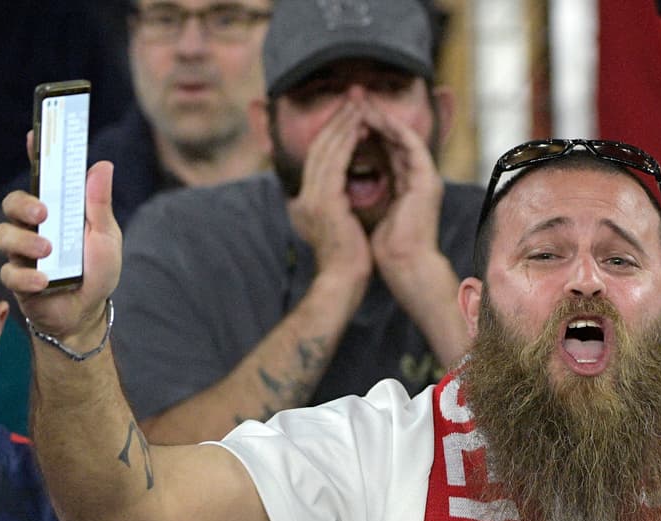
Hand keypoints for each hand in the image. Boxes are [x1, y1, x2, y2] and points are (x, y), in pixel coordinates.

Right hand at [0, 154, 120, 347]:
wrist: (88, 311)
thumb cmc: (97, 270)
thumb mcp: (105, 236)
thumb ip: (99, 204)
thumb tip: (102, 165)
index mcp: (58, 211)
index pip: (41, 178)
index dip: (36, 155)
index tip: (35, 136)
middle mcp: (35, 226)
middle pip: (13, 202)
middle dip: (23, 204)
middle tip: (42, 213)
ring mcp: (23, 251)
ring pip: (3, 234)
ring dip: (25, 242)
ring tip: (47, 251)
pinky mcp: (17, 278)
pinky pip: (10, 272)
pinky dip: (27, 277)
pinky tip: (45, 281)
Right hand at [286, 100, 372, 312]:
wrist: (342, 283)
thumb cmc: (346, 262)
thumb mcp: (334, 229)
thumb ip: (331, 209)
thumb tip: (337, 197)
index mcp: (302, 203)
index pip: (317, 160)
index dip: (332, 135)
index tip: (348, 115)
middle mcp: (301, 197)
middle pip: (317, 148)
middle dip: (336, 120)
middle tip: (352, 97)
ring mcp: (310, 198)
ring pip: (325, 150)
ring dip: (343, 124)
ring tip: (358, 104)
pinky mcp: (324, 202)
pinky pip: (336, 162)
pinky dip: (347, 142)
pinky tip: (359, 126)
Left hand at [362, 110, 445, 297]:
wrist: (404, 265)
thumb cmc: (385, 249)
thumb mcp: (369, 213)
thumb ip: (362, 196)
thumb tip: (337, 187)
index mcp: (405, 187)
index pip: (384, 150)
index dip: (365, 131)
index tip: (345, 115)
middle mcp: (417, 178)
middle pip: (394, 138)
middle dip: (372, 116)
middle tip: (353, 95)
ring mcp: (425, 178)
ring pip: (402, 136)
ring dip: (382, 117)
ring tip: (361, 100)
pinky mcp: (427, 180)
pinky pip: (410, 145)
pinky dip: (393, 129)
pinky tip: (375, 117)